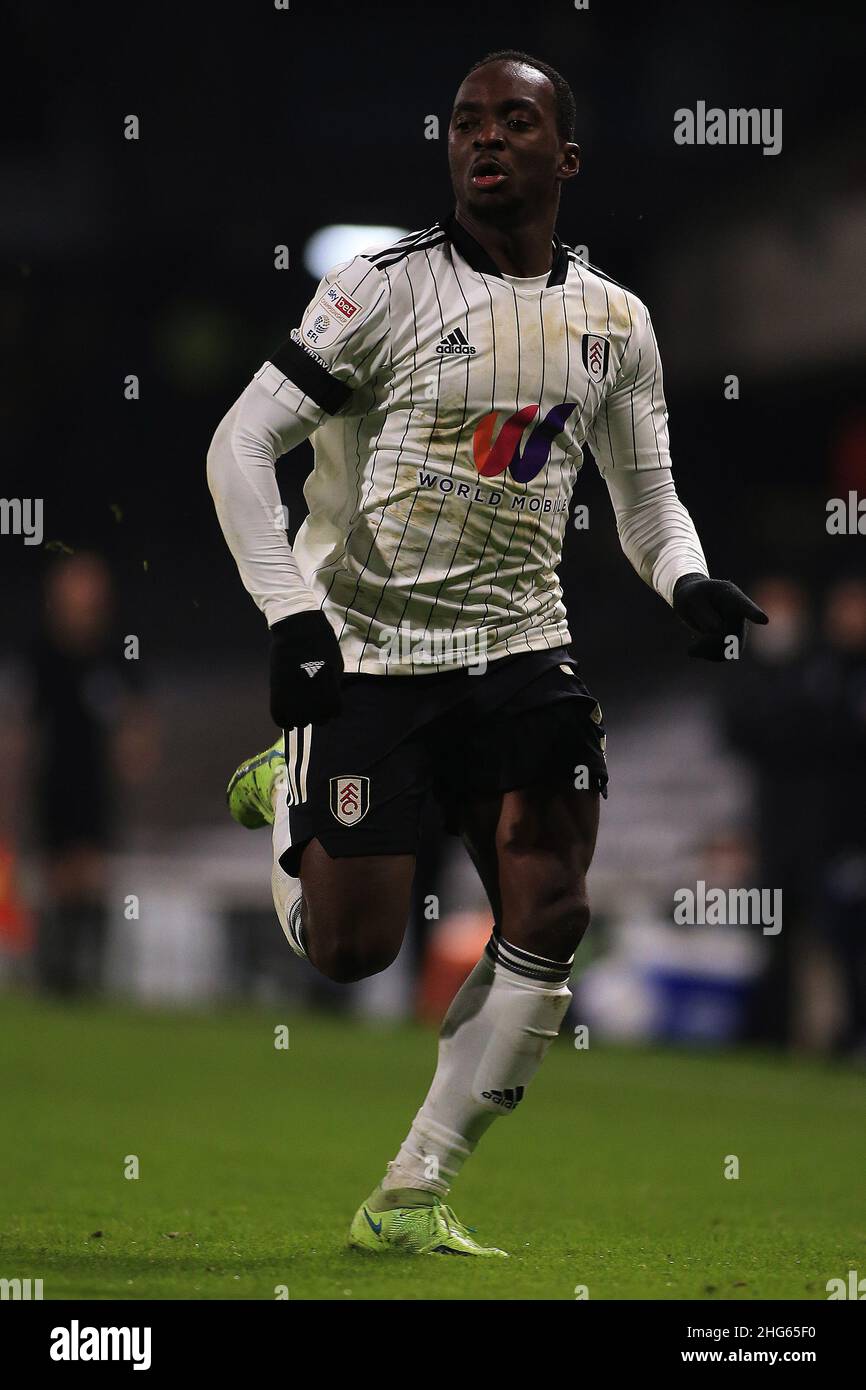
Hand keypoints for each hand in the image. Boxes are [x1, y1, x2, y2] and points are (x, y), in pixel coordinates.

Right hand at [269, 609, 343, 727]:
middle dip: (318, 716)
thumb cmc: (321, 644)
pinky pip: (280, 717)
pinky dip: (284, 721)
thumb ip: (334, 687)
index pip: (334, 713)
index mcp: (329, 686)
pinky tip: (287, 717)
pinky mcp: (277, 690)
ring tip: (300, 709)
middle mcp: (312, 692)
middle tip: (314, 707)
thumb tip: (329, 705)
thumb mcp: (336, 665)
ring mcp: (293, 692)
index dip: (332, 711)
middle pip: (319, 720)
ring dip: (301, 719)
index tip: (329, 706)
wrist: (298, 628)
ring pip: (300, 721)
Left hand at [673, 573, 768, 660]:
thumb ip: (703, 613)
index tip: (764, 620)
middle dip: (708, 643)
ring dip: (706, 651)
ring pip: (728, 648)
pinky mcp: (734, 643)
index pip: (743, 605)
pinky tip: (697, 648)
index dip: (753, 613)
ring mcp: (738, 629)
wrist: (694, 602)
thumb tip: (718, 631)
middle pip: (730, 634)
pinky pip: (721, 655)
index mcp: (731, 596)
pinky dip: (706, 655)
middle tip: (690, 649)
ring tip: (692, 647)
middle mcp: (739, 614)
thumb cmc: (692, 595)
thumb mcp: (690, 598)